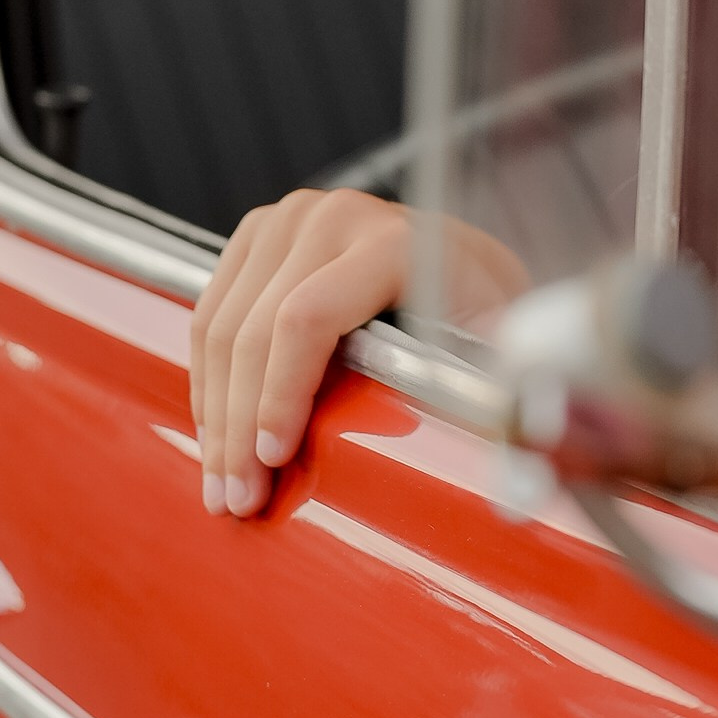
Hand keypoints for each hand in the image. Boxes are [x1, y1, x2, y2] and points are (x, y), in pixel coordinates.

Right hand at [190, 190, 523, 518]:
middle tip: (238, 499)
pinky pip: (209, 315)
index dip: (280, 394)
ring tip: (223, 487)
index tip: (273, 460)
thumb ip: (498, 378)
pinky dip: (209, 383)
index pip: (306, 318)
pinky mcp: (256, 238)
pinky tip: (218, 437)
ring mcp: (286, 222)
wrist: (464, 261)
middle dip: (238, 426)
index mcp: (390, 241)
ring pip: (219, 326)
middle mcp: (331, 218)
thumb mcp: (499, 340)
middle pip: (253, 330)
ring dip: (214, 415)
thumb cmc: (481, 310)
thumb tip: (508, 427)